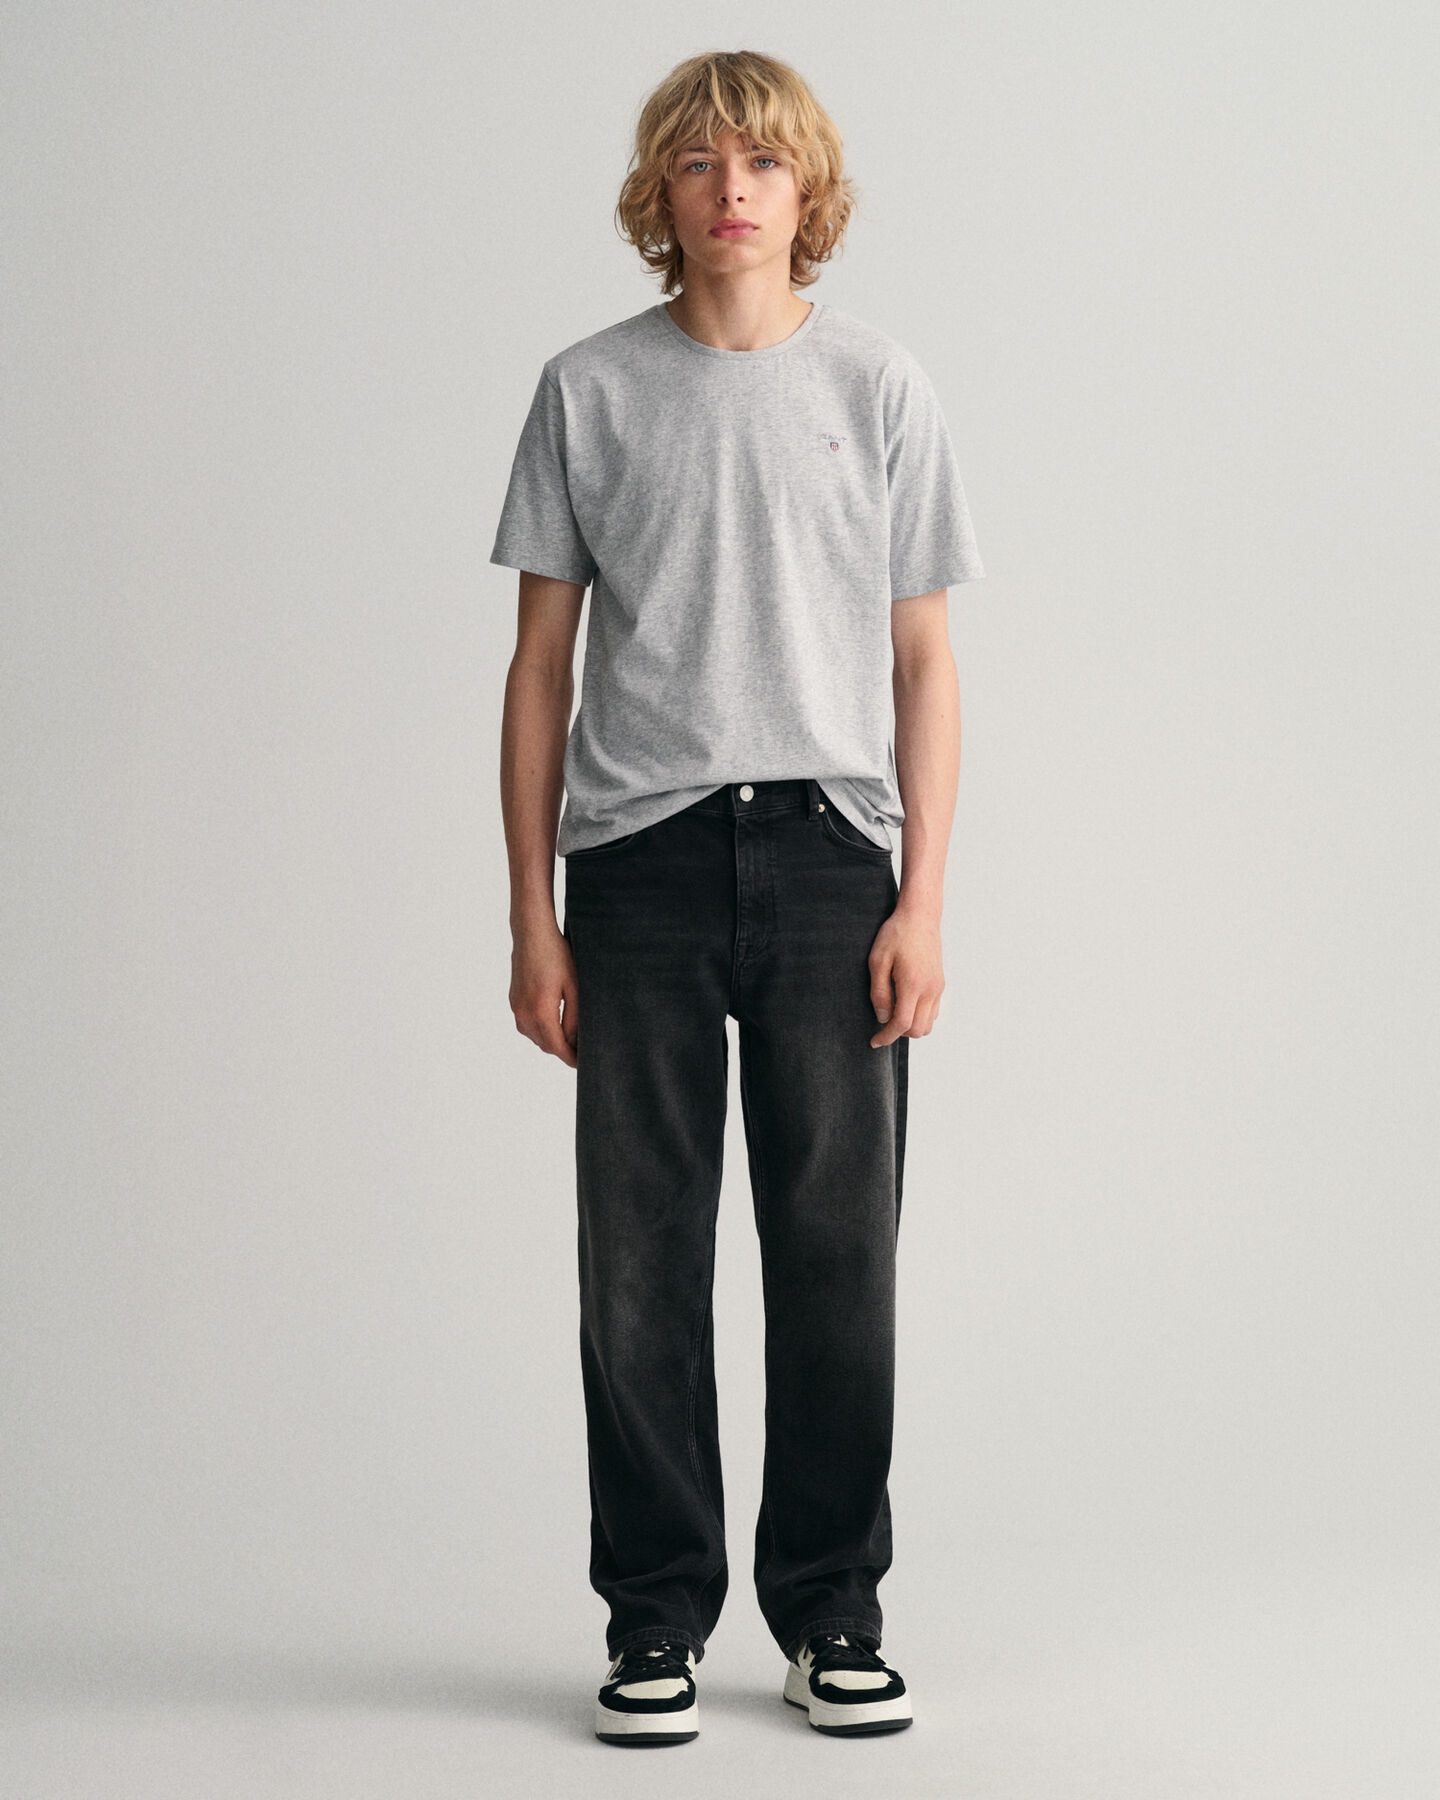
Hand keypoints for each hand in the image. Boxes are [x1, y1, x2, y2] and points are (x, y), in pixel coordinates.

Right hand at [510, 920, 578, 1068]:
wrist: (531, 933)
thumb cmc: (557, 955)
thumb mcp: (574, 986)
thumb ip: (575, 1017)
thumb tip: (575, 1041)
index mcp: (541, 1010)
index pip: (557, 1047)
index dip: (571, 1058)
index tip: (583, 1064)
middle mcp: (524, 1013)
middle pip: (545, 1045)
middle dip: (563, 1051)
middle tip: (582, 1051)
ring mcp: (516, 1007)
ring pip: (534, 1037)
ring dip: (551, 1041)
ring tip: (571, 1038)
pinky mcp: (513, 1000)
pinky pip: (526, 1025)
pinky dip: (540, 1030)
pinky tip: (554, 1023)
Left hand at [868, 904, 943, 1047]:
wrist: (920, 917)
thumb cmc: (896, 935)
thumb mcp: (877, 961)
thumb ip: (879, 992)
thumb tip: (882, 1018)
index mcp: (913, 984)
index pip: (901, 1024)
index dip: (886, 1037)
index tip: (874, 1041)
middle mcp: (930, 990)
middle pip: (917, 1030)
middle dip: (898, 1033)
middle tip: (881, 1025)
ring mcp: (938, 988)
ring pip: (928, 1024)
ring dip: (910, 1027)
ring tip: (893, 1014)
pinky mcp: (940, 984)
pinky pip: (933, 1013)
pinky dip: (920, 1017)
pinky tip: (905, 1005)